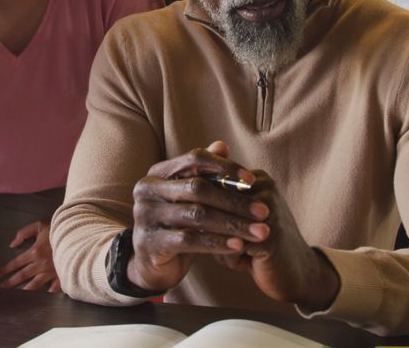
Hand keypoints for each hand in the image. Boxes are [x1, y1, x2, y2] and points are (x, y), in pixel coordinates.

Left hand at [0, 221, 60, 291]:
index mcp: (34, 252)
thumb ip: (23, 233)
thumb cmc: (58, 228)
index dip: (6, 268)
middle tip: (3, 286)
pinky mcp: (62, 273)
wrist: (77, 233)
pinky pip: (55, 286)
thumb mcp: (39, 225)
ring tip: (18, 295)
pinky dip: (50, 292)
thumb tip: (12, 244)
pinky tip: (45, 295)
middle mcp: (41, 264)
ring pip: (36, 284)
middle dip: (11, 281)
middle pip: (23, 275)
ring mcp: (52, 270)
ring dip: (26, 290)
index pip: (16, 263)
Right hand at [127, 140, 267, 291]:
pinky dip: (217, 242)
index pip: (194, 159)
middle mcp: (147, 190)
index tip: (252, 179)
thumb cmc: (176, 224)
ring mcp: (145, 216)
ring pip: (197, 215)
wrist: (151, 264)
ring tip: (258, 232)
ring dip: (232, 224)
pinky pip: (190, 240)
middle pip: (198, 188)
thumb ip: (203, 173)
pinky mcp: (150, 242)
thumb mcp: (189, 198)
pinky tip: (238, 246)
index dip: (224, 166)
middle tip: (263, 211)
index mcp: (157, 173)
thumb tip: (222, 145)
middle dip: (235, 200)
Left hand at [223, 170, 340, 310]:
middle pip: (213, 207)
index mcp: (256, 178)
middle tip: (235, 244)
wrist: (295, 273)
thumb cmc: (259, 245)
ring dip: (224, 246)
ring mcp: (269, 210)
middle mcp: (264, 187)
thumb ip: (216, 203)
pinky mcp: (269, 235)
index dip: (210, 214)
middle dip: (215, 231)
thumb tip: (184, 196)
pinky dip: (232, 260)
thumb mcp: (238, 218)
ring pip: (219, 227)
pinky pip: (230, 246)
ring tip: (242, 252)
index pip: (211, 187)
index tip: (224, 228)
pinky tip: (250, 262)